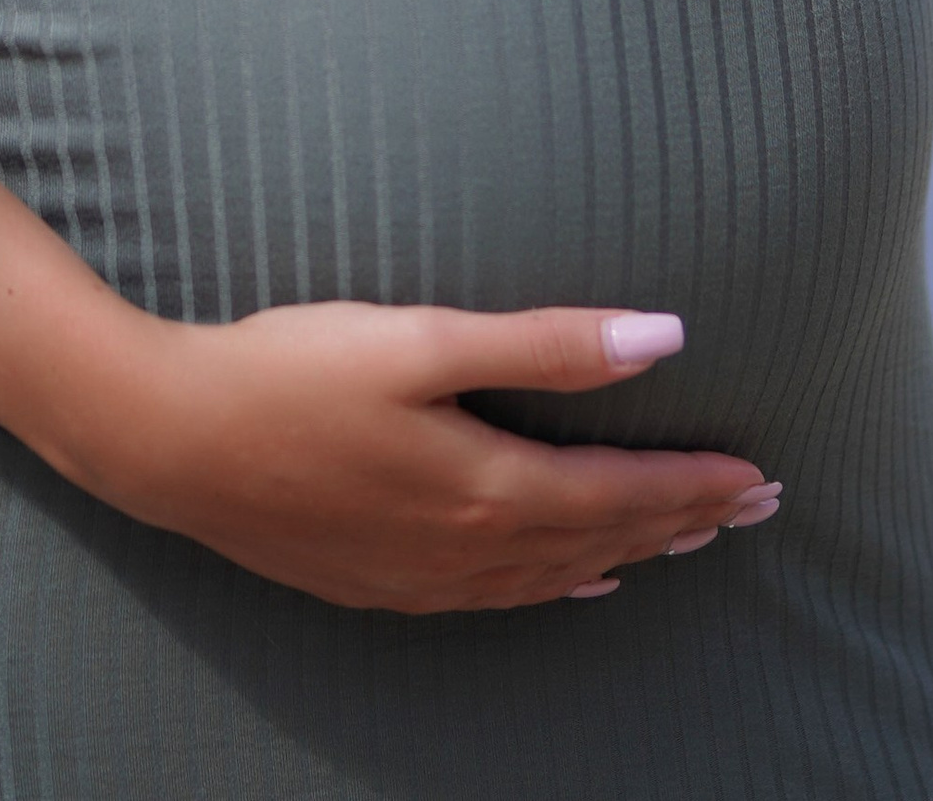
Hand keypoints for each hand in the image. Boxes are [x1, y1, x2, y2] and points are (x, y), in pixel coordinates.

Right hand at [70, 297, 775, 609]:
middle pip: (603, 540)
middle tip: (758, 508)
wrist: (172, 441)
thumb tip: (663, 334)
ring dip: (631, 554)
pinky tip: (579, 584)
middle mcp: (467, 549)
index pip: (622, 494)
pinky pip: (503, 598)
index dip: (696, 485)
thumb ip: (543, 341)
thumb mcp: (421, 338)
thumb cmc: (292, 370)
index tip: (761, 474)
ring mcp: (423, 576)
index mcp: (487, 487)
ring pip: (558, 576)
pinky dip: (559, 587)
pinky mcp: (383, 582)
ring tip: (690, 539)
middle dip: (685, 521)